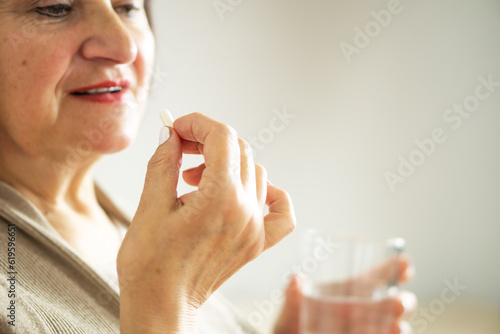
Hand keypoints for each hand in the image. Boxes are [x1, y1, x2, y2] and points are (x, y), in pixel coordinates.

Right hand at [117, 113, 295, 332]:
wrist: (162, 305)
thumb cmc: (150, 264)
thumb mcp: (150, 206)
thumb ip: (164, 163)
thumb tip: (170, 135)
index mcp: (220, 198)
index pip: (222, 137)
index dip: (196, 123)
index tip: (176, 127)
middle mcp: (246, 210)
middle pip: (239, 150)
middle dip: (207, 140)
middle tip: (179, 148)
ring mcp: (256, 228)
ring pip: (255, 171)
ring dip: (226, 163)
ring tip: (195, 178)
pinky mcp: (257, 243)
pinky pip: (281, 210)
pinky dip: (269, 193)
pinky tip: (247, 192)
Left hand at [274, 256, 416, 333]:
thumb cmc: (291, 322)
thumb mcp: (290, 307)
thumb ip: (293, 294)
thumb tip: (296, 279)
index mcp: (349, 290)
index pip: (376, 275)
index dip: (394, 267)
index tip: (406, 263)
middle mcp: (363, 310)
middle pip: (393, 302)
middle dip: (403, 301)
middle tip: (400, 303)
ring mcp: (367, 328)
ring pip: (394, 326)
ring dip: (399, 326)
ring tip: (396, 328)